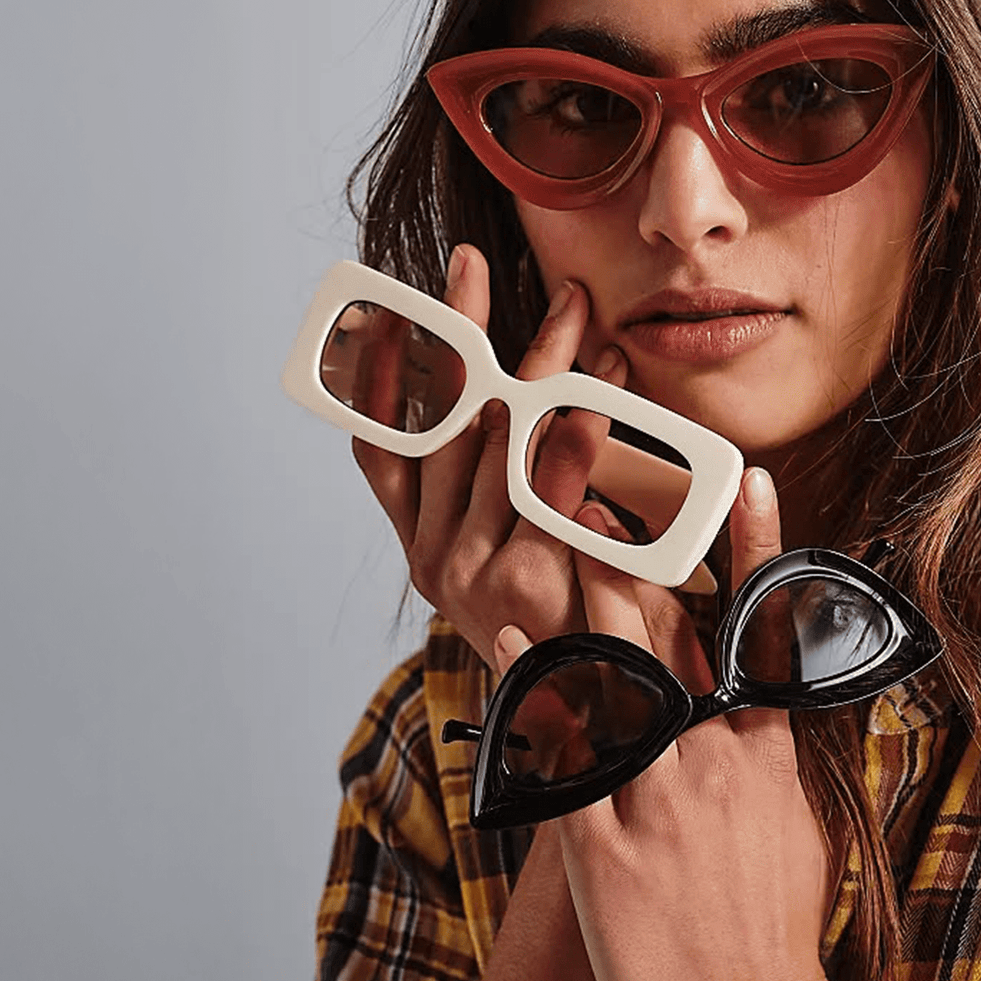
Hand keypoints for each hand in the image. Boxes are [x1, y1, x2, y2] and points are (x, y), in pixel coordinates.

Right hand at [353, 244, 625, 666]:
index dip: (381, 368)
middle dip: (462, 336)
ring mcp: (470, 570)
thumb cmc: (561, 622)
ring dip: (541, 370)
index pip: (386, 439)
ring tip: (576, 314)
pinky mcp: (521, 584)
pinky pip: (549, 492)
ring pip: (500, 442)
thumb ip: (509, 490)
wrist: (585, 715)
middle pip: (441, 421)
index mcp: (421, 542)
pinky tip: (599, 394)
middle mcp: (432, 554)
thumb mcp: (515, 554)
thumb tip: (514, 398)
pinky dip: (574, 438)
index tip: (391, 303)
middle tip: (475, 264)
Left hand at [555, 471, 835, 980]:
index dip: (754, 546)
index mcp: (760, 747)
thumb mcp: (794, 820)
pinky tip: (503, 642)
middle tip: (597, 469)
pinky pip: (561, 755)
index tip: (749, 476)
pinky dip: (531, 694)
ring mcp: (656, 798)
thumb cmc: (774, 925)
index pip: (759, 628)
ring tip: (543, 518)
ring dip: (569, 593)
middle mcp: (709, 757)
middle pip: (661, 629)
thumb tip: (764, 701)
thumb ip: (770, 749)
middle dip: (627, 545)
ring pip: (606, 675)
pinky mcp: (603, 847)